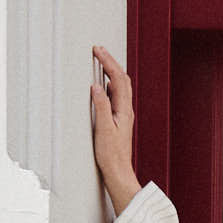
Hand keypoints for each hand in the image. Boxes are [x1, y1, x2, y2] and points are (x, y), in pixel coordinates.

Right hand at [91, 45, 142, 215]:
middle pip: (122, 79)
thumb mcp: (103, 129)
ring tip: (101, 61)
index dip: (108, 62)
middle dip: (111, 62)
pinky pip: (116, 97)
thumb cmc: (111, 155)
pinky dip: (109, 85)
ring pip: (120, 87)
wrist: (118, 172)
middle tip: (99, 50)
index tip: (97, 50)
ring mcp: (123, 115)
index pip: (117, 78)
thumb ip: (101, 106)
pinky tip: (103, 86)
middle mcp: (126, 110)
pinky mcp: (118, 121)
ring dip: (111, 72)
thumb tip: (96, 86)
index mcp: (123, 110)